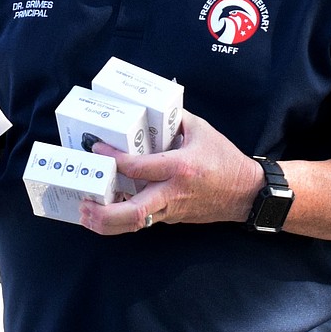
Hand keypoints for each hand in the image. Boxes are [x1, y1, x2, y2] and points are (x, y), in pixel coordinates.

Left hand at [77, 110, 262, 235]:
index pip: (140, 167)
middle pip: (135, 212)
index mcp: (180, 167)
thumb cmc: (224, 159)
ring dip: (108, 224)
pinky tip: (105, 214)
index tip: (96, 149)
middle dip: (105, 214)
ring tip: (86, 216)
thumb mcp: (202, 130)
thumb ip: (175, 119)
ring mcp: (172, 209)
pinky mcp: (172, 218)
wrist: (246, 193)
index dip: (115, 159)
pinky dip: (122, 220)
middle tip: (84, 205)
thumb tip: (151, 107)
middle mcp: (173, 192)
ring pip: (137, 224)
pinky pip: (145, 220)